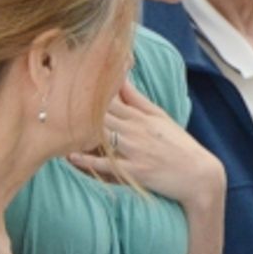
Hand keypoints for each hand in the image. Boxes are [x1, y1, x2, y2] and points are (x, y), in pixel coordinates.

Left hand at [68, 82, 223, 206]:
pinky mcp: (135, 171)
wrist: (200, 176)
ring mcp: (135, 150)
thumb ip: (138, 100)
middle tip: (53, 96)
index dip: (89, 87)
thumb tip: (121, 79)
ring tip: (55, 123)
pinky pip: (108, 165)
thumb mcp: (161, 118)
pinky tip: (71, 156)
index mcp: (141, 116)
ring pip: (102, 135)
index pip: (110, 96)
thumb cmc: (179, 146)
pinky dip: (88, 161)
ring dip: (79, 130)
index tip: (69, 77)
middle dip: (79, 104)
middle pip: (102, 112)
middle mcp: (136, 130)